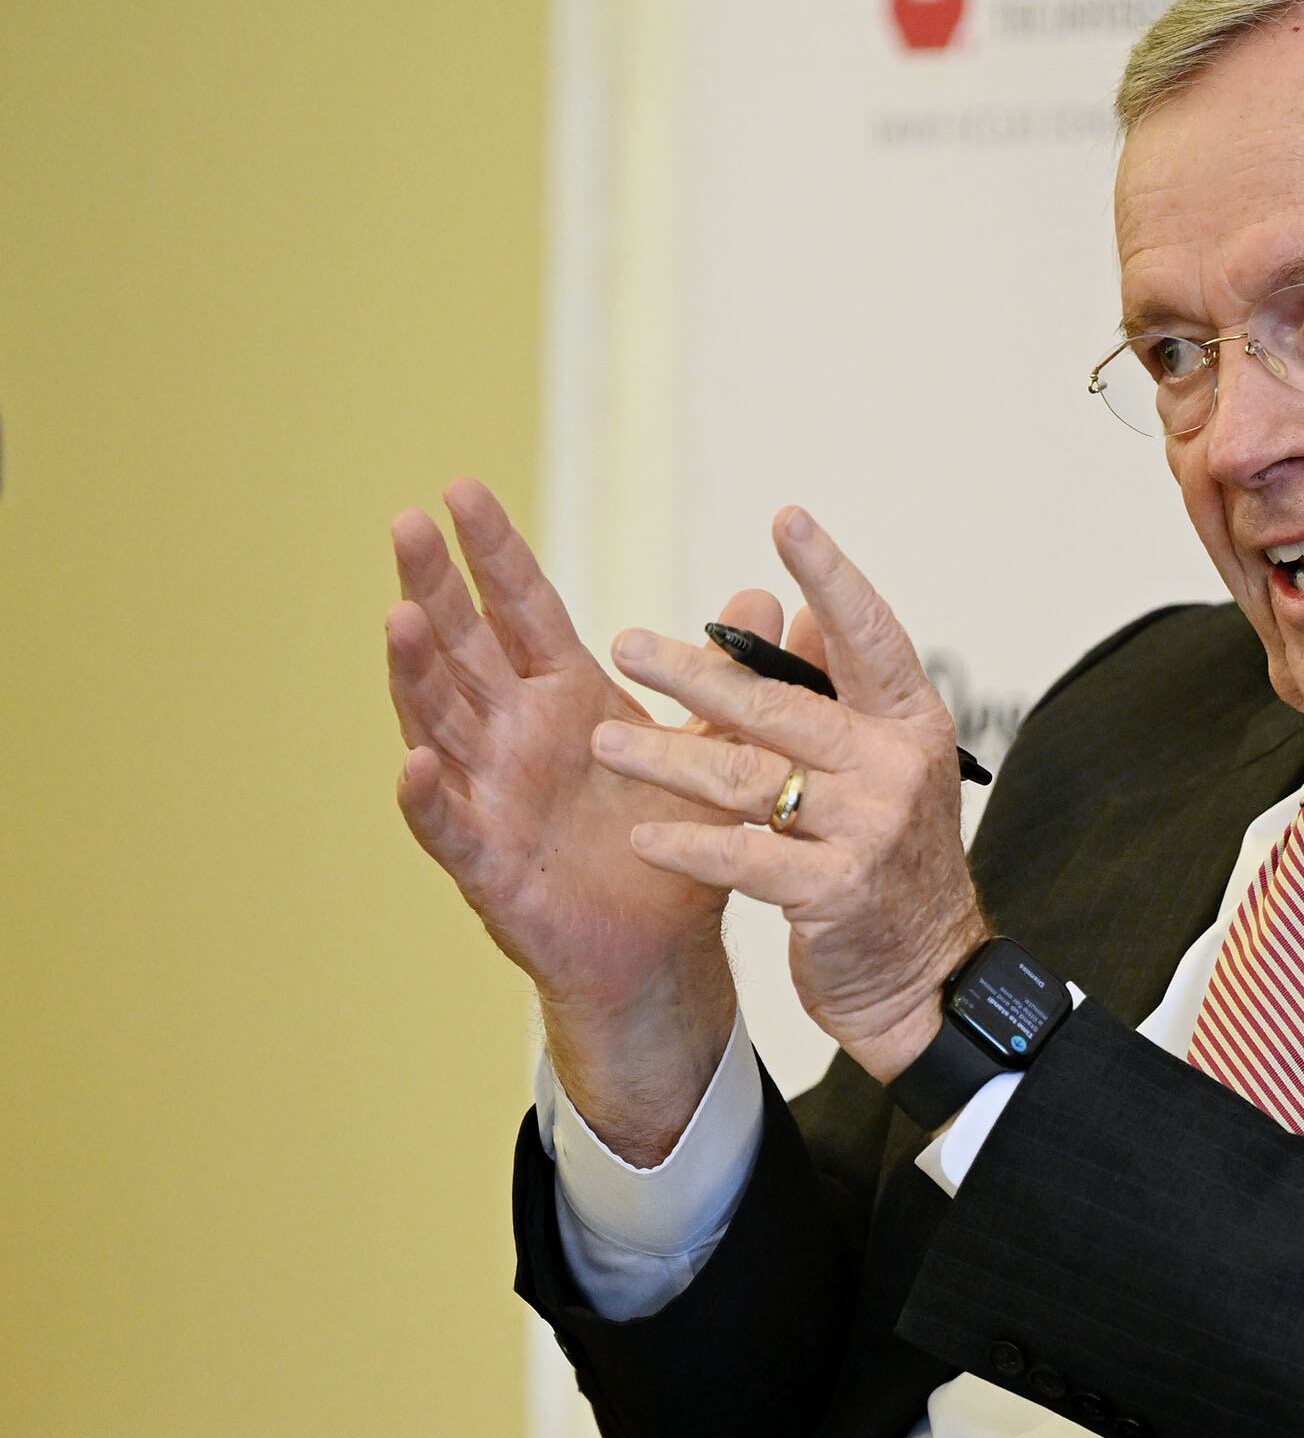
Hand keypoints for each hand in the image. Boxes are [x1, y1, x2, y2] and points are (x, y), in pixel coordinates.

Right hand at [385, 479, 761, 1156]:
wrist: (663, 949)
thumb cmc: (669, 843)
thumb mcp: (711, 748)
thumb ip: (726, 676)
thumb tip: (770, 598)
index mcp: (563, 700)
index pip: (521, 612)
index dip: (492, 554)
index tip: (461, 488)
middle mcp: (515, 738)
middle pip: (463, 649)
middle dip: (433, 587)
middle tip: (408, 520)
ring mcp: (492, 797)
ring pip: (442, 723)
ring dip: (416, 674)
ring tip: (398, 618)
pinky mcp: (490, 866)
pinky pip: (449, 827)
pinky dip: (429, 796)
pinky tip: (417, 760)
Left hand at [590, 506, 986, 1082]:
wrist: (928, 975)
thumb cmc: (892, 863)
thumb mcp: (885, 768)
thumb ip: (841, 693)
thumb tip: (797, 608)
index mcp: (910, 722)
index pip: (869, 633)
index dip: (830, 574)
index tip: (787, 517)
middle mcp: (895, 766)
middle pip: (782, 705)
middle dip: (697, 675)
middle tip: (627, 645)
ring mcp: (868, 829)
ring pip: (749, 778)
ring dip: (667, 759)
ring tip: (605, 744)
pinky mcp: (834, 891)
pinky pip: (743, 855)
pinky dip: (688, 845)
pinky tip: (642, 836)